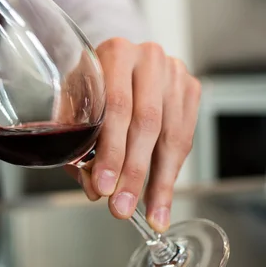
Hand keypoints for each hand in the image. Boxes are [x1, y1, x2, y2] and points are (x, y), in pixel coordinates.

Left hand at [71, 38, 200, 232]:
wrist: (118, 61)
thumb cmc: (92, 85)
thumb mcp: (75, 105)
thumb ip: (79, 143)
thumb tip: (93, 187)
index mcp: (115, 53)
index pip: (117, 107)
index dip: (111, 151)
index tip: (104, 185)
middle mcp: (148, 59)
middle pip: (146, 123)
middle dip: (134, 172)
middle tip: (122, 206)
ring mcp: (174, 73)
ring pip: (171, 135)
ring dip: (158, 180)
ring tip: (149, 212)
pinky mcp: (190, 89)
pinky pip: (185, 138)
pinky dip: (172, 172)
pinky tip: (161, 196)